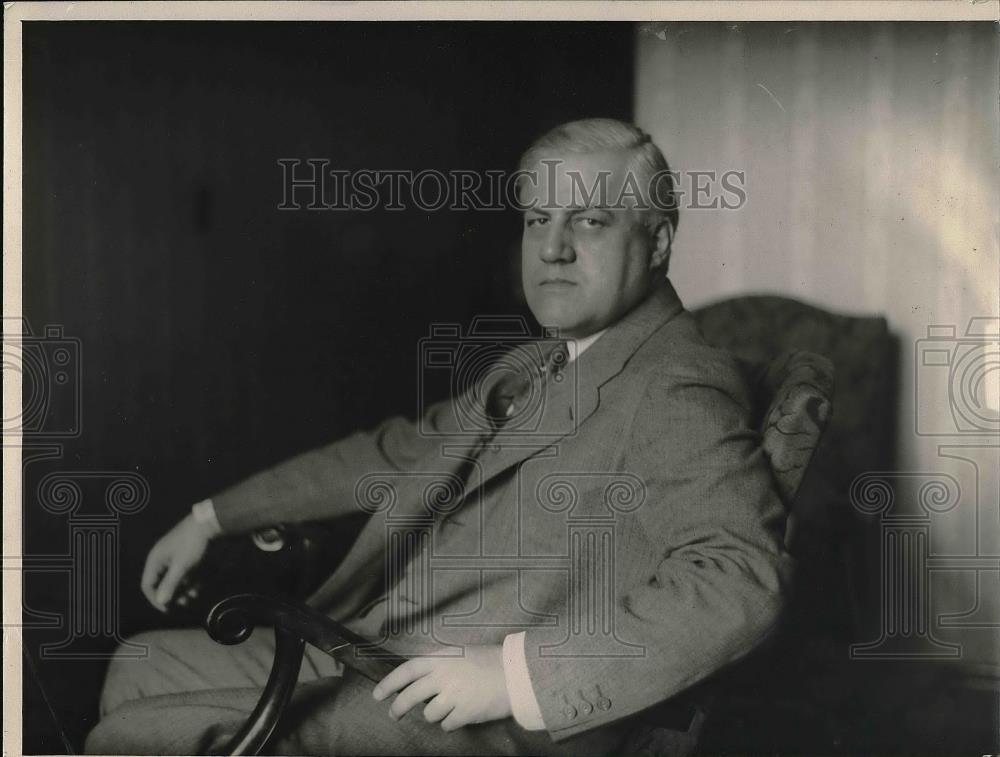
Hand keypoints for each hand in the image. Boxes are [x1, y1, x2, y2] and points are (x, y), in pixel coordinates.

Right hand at [141, 513, 216, 611]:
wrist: (208, 523)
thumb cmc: (191, 544)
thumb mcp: (181, 566)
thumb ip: (170, 584)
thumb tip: (161, 602)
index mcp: (154, 560)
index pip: (147, 585)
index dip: (155, 599)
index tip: (168, 609)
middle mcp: (161, 559)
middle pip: (160, 583)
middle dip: (172, 595)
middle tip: (184, 604)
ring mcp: (173, 557)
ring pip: (173, 579)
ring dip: (182, 589)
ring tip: (193, 596)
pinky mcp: (184, 556)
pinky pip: (182, 573)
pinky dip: (188, 581)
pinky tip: (197, 588)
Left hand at [372, 645, 511, 730]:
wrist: (515, 673)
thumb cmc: (487, 661)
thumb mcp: (459, 653)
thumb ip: (437, 665)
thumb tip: (416, 682)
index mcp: (440, 658)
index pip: (406, 671)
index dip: (389, 683)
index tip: (378, 695)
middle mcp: (442, 676)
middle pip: (410, 696)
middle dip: (398, 708)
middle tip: (394, 714)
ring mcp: (452, 696)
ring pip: (428, 714)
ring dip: (434, 714)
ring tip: (448, 706)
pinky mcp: (463, 713)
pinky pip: (446, 724)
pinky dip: (450, 722)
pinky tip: (460, 714)